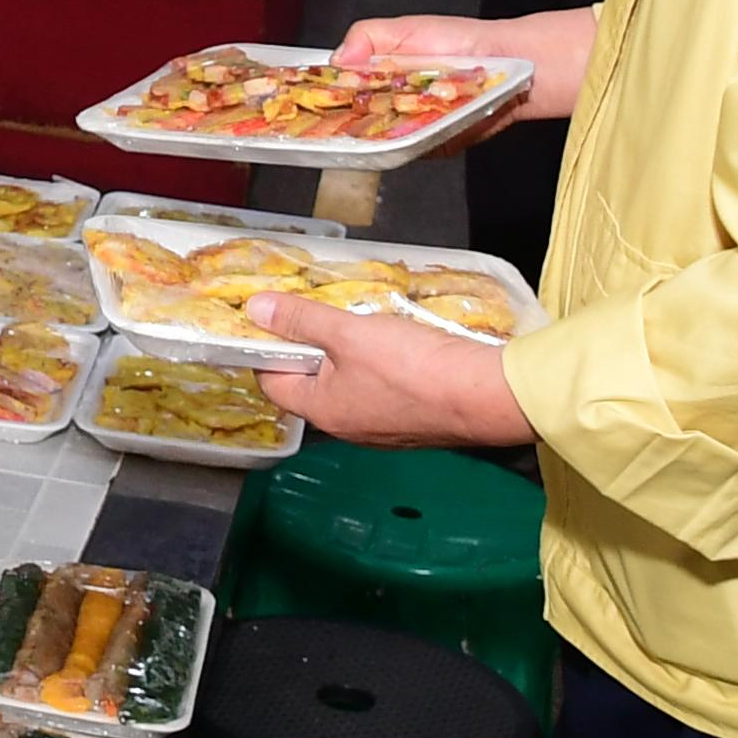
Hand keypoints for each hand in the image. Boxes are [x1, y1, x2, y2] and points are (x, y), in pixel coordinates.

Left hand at [250, 295, 532, 446]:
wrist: (483, 396)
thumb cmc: (410, 367)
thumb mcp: (348, 333)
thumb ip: (302, 320)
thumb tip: (254, 309)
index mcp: (322, 411)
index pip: (272, 381)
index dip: (268, 347)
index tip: (276, 317)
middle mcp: (347, 427)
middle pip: (311, 383)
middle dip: (311, 347)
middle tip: (319, 310)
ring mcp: (382, 428)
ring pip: (349, 385)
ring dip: (348, 354)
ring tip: (357, 320)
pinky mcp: (412, 421)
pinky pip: (381, 390)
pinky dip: (379, 365)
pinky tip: (394, 342)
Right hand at [333, 5, 596, 125]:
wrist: (510, 65)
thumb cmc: (461, 42)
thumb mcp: (406, 28)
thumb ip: (367, 36)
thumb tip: (336, 59)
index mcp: (377, 78)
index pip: (339, 94)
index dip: (322, 98)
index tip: (310, 98)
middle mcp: (390, 106)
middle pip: (353, 123)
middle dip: (345, 119)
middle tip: (345, 109)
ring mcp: (411, 128)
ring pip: (381, 141)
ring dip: (380, 132)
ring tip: (390, 110)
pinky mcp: (433, 146)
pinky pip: (414, 151)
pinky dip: (415, 140)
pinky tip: (422, 122)